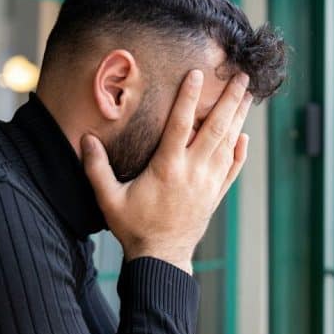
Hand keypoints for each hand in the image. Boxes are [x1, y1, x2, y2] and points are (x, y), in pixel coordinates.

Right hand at [81, 69, 252, 273]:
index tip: (196, 74)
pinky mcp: (215, 196)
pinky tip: (244, 138)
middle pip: (215, 129)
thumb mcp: (109, 199)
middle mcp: (193, 172)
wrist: (161, 259)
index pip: (180, 124)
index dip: (188, 97)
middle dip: (228, 100)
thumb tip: (85, 138)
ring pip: (228, 145)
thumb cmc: (134, 228)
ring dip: (238, 119)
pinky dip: (240, 153)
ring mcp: (208, 184)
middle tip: (241, 77)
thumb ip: (96, 168)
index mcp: (167, 168)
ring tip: (247, 96)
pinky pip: (232, 170)